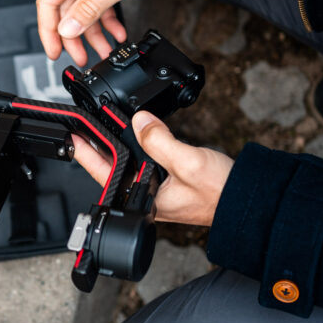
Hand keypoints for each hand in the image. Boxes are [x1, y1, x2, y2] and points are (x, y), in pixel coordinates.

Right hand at [36, 0, 162, 65]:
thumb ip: (88, 9)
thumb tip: (67, 30)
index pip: (47, 2)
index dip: (49, 31)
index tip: (54, 52)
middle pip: (64, 9)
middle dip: (75, 36)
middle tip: (81, 57)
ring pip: (81, 8)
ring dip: (93, 31)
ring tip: (104, 50)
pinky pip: (95, 1)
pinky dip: (105, 18)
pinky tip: (116, 32)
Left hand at [73, 111, 234, 225]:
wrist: (247, 200)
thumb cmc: (222, 191)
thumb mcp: (188, 162)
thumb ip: (160, 140)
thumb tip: (139, 121)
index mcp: (146, 201)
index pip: (107, 175)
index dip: (88, 154)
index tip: (75, 138)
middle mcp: (148, 199)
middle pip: (114, 171)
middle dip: (98, 149)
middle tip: (82, 130)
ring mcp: (158, 193)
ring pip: (129, 166)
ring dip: (117, 148)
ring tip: (100, 130)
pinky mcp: (168, 185)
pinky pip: (146, 164)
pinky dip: (138, 148)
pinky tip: (134, 136)